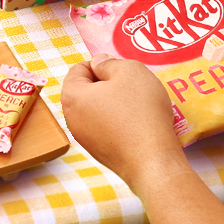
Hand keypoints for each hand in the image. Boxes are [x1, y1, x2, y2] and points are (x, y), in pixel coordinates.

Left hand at [59, 56, 185, 194]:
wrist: (152, 160)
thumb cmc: (140, 112)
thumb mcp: (130, 71)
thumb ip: (110, 62)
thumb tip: (99, 64)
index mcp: (72, 96)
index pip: (78, 69)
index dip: (102, 65)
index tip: (121, 73)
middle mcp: (72, 119)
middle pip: (87, 90)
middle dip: (108, 85)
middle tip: (131, 88)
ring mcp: (84, 139)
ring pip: (98, 109)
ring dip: (115, 103)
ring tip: (137, 107)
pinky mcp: (99, 152)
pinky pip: (106, 127)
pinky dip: (119, 122)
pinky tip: (137, 124)